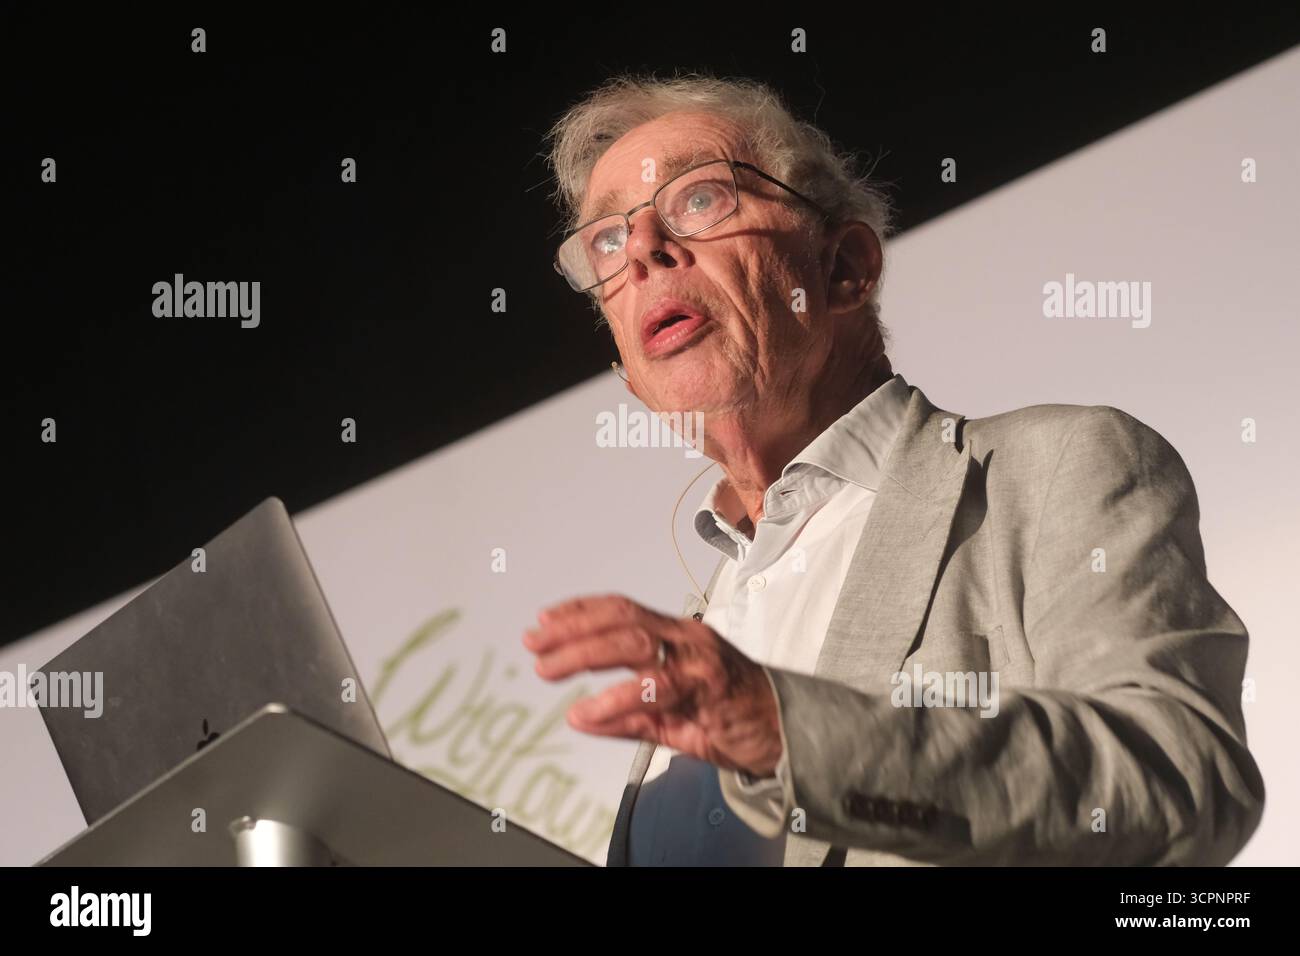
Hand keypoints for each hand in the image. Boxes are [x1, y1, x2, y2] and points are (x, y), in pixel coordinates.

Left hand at [522, 594, 782, 776]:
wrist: (787, 735)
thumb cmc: (731, 717)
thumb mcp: (671, 716)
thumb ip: (627, 715)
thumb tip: (578, 718)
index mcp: (677, 634)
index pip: (621, 609)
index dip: (580, 611)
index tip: (544, 620)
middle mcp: (687, 638)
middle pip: (620, 619)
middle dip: (572, 629)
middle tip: (535, 644)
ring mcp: (699, 660)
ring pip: (633, 643)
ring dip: (584, 654)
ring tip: (549, 669)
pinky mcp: (709, 688)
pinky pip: (656, 689)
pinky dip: (616, 699)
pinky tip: (588, 710)